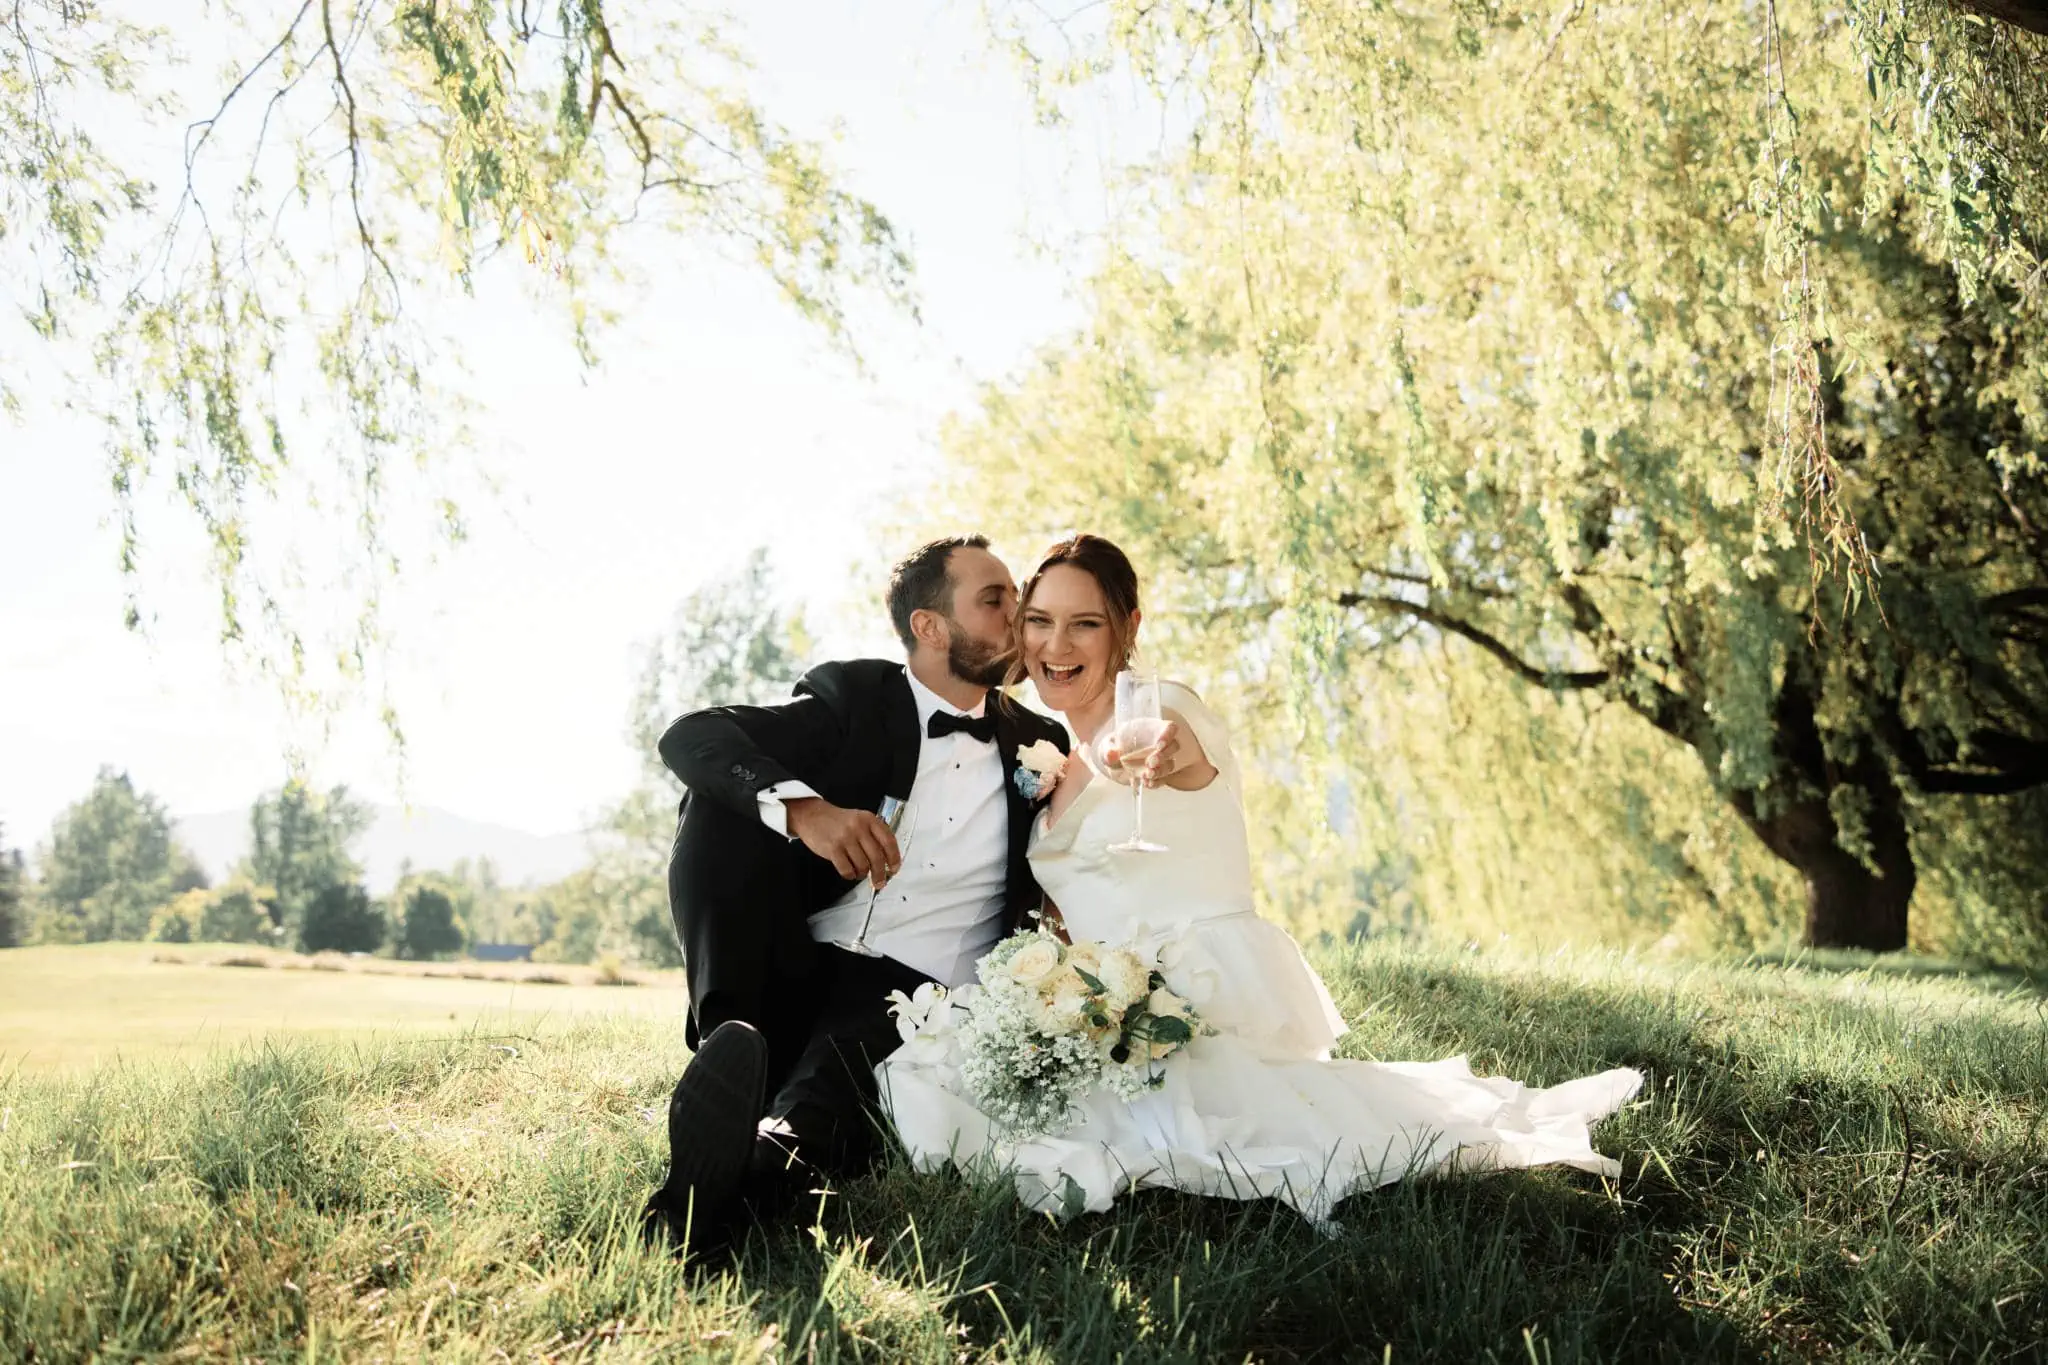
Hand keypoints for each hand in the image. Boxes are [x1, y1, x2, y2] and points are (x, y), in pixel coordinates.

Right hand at [785, 797, 900, 885]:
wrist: (813, 816)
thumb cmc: (839, 821)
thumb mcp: (860, 820)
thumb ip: (875, 835)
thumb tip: (888, 860)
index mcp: (869, 819)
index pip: (889, 841)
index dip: (894, 858)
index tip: (894, 869)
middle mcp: (858, 827)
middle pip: (877, 857)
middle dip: (880, 874)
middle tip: (880, 882)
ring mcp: (845, 838)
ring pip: (862, 866)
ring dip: (862, 874)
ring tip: (859, 871)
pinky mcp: (832, 849)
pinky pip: (847, 870)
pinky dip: (850, 875)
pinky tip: (849, 871)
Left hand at [1100, 720, 1182, 787]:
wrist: (1112, 763)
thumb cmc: (1113, 747)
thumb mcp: (1106, 745)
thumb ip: (1108, 749)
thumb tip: (1111, 754)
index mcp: (1151, 730)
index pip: (1169, 728)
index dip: (1168, 735)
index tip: (1159, 745)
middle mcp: (1159, 745)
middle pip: (1173, 747)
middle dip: (1163, 756)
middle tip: (1150, 763)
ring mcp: (1161, 761)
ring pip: (1170, 764)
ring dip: (1160, 771)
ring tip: (1146, 775)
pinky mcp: (1157, 775)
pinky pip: (1163, 779)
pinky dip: (1156, 782)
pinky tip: (1147, 783)